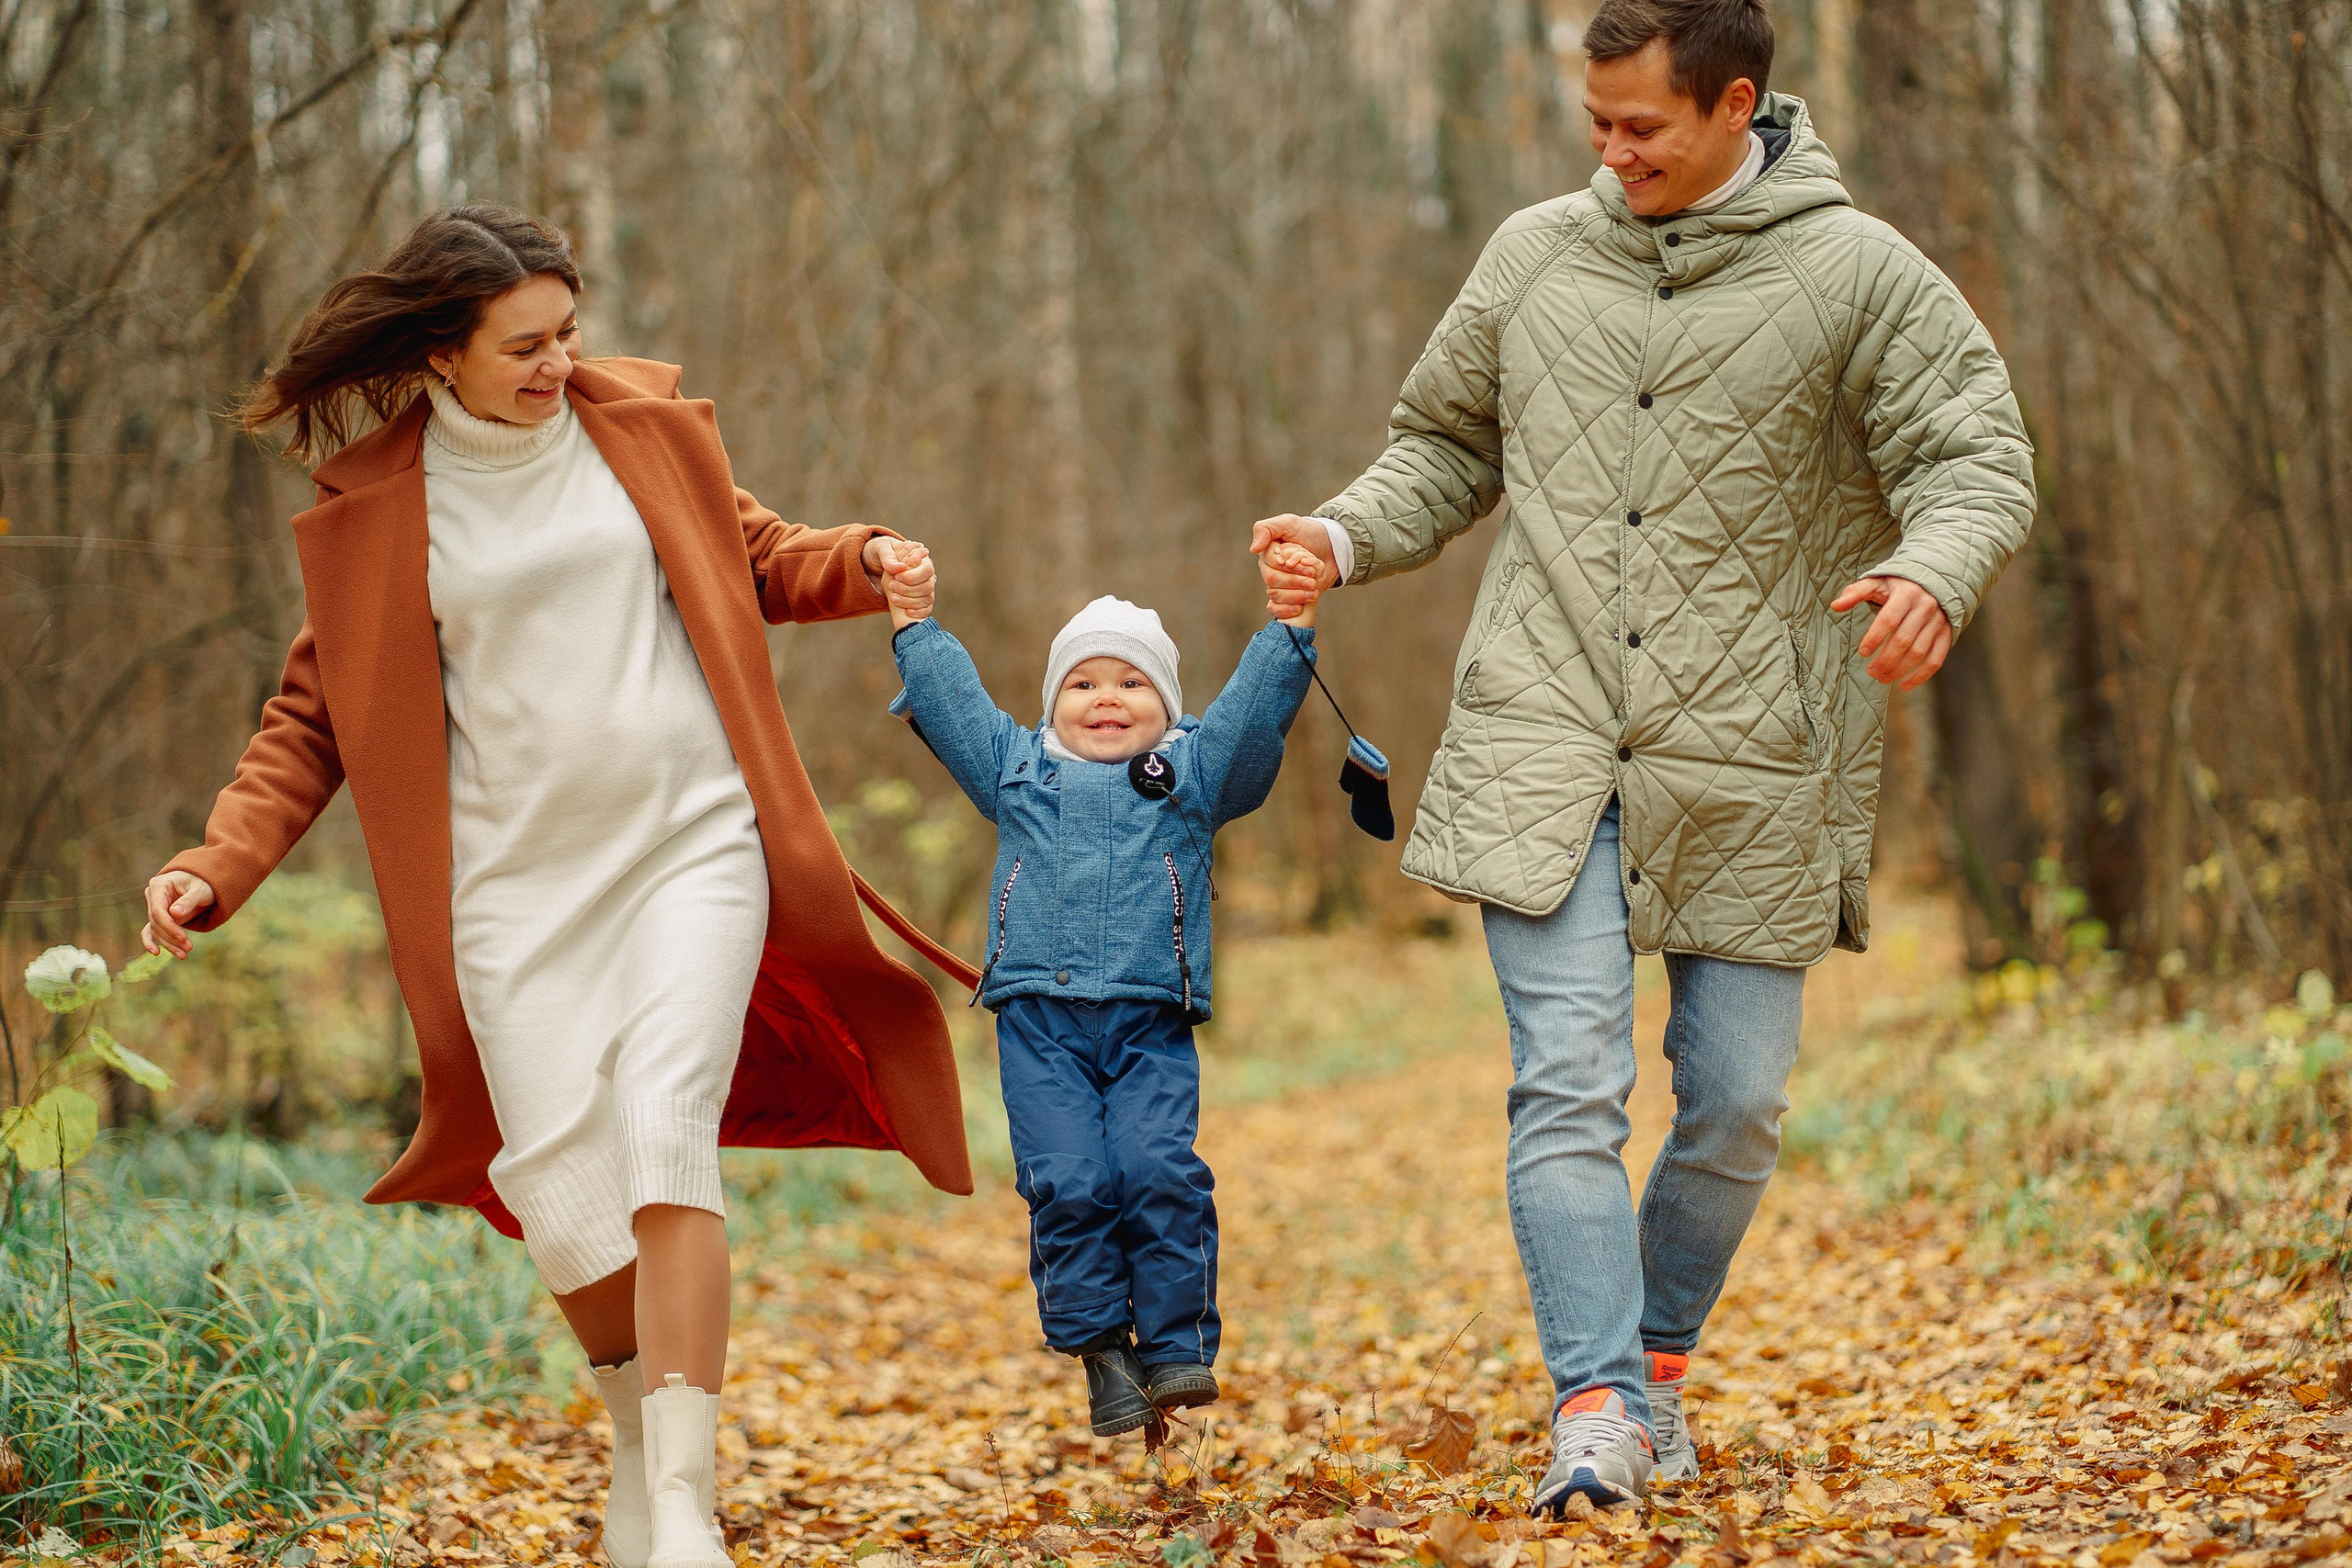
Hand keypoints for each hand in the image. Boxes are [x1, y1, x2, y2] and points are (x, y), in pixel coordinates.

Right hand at [142, 870, 214, 958]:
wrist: (204, 882)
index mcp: (160, 885)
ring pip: (156, 929)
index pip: (158, 910)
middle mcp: (153, 895)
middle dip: (171, 937)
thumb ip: (188, 900)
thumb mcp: (201, 890)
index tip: (182, 937)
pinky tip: (156, 953)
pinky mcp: (158, 916)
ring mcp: (154, 906)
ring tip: (184, 954)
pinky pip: (151, 930)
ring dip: (168, 943)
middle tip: (188, 948)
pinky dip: (153, 941)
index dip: (169, 926)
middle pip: (156, 922)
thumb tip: (174, 913)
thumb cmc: (203, 883)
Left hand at [869, 538, 935, 629]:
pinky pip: (926, 609)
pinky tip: (907, 612)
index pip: (927, 569)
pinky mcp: (917, 599)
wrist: (870, 563)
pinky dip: (918, 612)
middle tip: (891, 585)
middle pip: (928, 586)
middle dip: (909, 589)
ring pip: (927, 598)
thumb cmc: (877, 551)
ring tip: (893, 598)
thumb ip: (889, 557)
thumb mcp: (879, 548)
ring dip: (911, 601)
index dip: (913, 576)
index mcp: (920, 558)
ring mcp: (922, 588)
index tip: (896, 577)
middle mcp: (924, 574)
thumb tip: (900, 568)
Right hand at [1251, 514, 1337, 620]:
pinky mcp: (1288, 596)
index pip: (1271, 565)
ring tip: (1314, 592)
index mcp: (1267, 554)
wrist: (1330, 547)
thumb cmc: (1309, 533)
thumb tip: (1253, 549)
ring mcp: (1279, 584)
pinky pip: (1275, 609)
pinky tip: (1299, 608)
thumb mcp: (1289, 523)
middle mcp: (1270, 569)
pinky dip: (1285, 611)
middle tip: (1313, 580)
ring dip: (1296, 596)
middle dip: (1295, 582)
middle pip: (1272, 582)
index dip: (1289, 568)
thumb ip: (1266, 529)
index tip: (1308, 564)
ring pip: (1276, 596)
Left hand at [1830, 575, 1951, 690]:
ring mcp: (1938, 622)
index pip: (1889, 620)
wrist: (1936, 580)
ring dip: (1900, 669)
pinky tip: (1905, 685)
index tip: (1862, 652)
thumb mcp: (1878, 581)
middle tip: (1871, 672)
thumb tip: (1835, 606)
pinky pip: (1936, 658)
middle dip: (1886, 659)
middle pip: (1903, 639)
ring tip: (1882, 678)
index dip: (1875, 638)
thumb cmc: (1899, 584)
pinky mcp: (1946, 634)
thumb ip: (1856, 592)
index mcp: (1906, 594)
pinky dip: (1922, 675)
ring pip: (1919, 651)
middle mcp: (1925, 608)